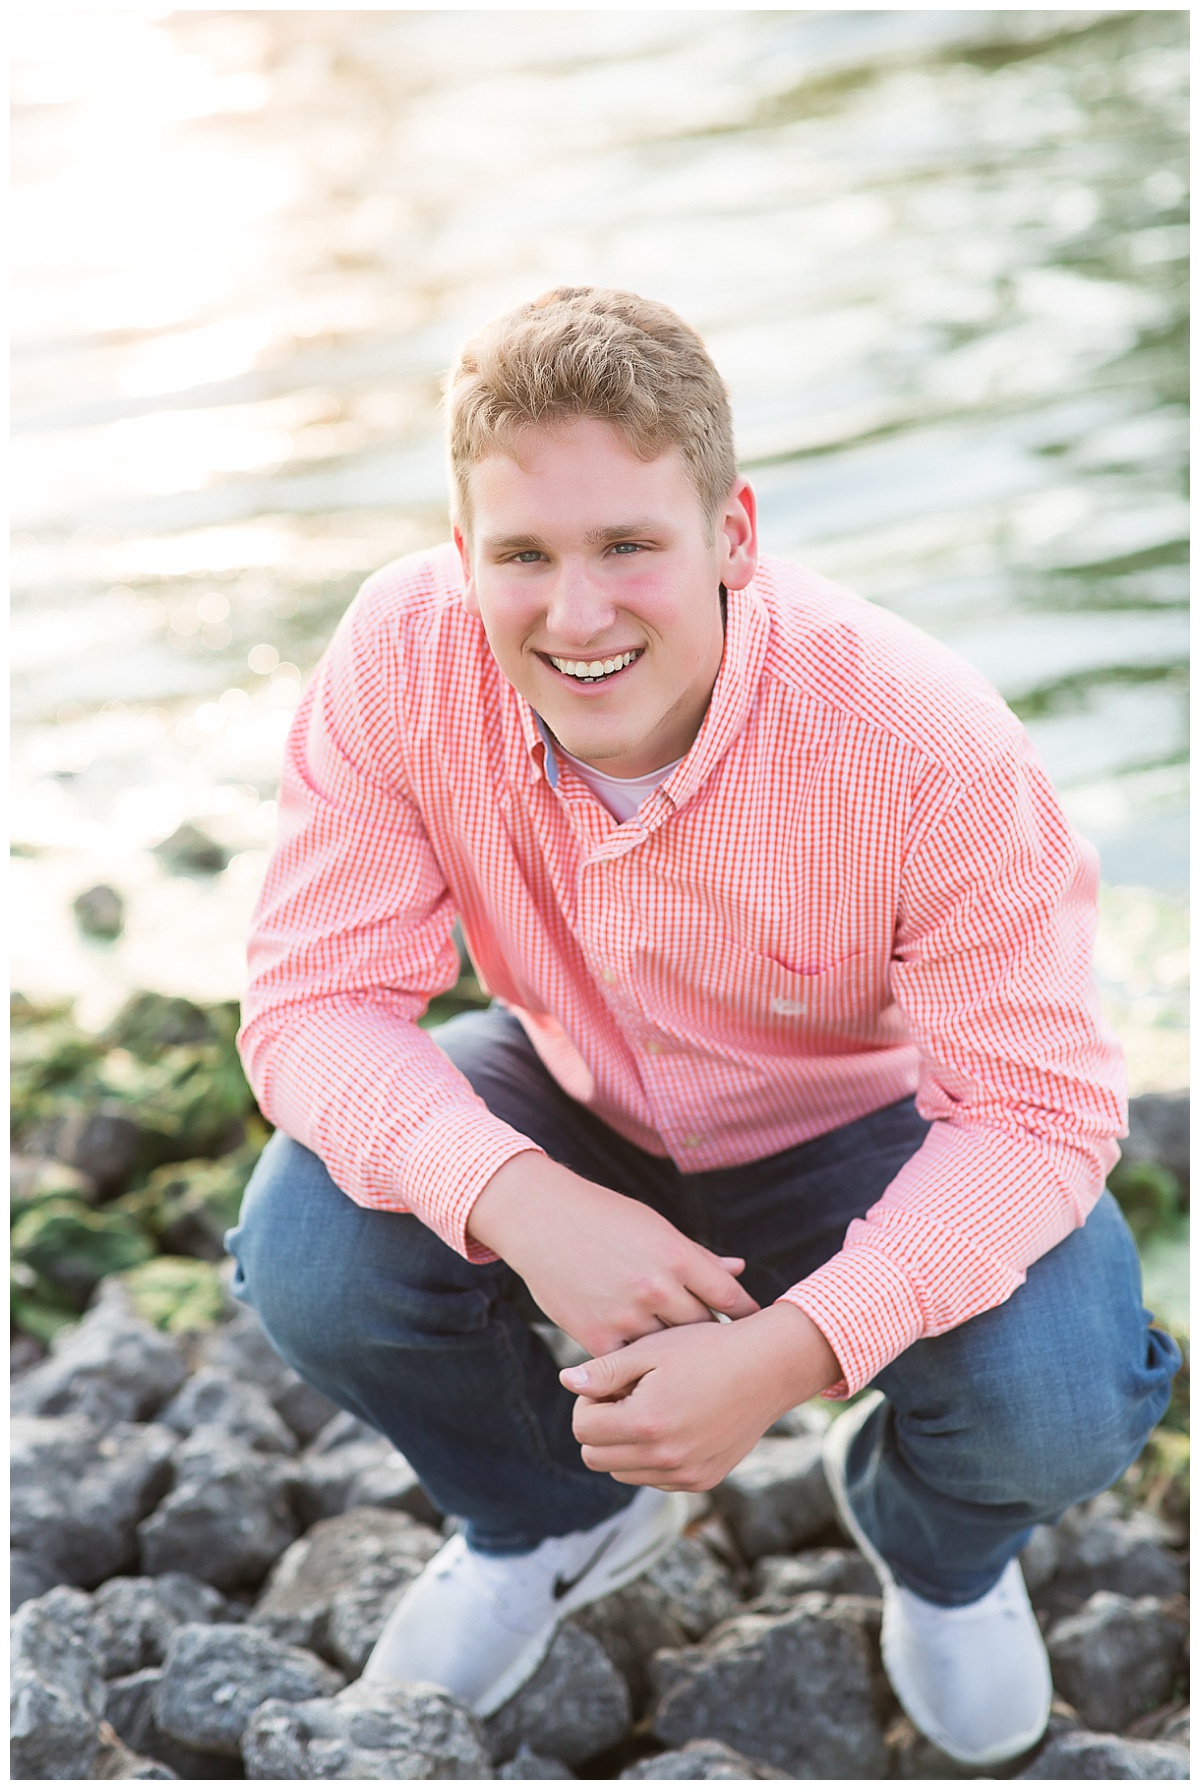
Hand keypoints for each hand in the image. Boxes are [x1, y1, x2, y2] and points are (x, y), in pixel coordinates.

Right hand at [467, 1151, 759, 1357]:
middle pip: (702, 1327)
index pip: (730, 1297)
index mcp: (677, 1256)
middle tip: (721, 1349)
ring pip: (669, 1350)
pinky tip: (643, 1366)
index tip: (753, 1326)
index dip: (745, 1314)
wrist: (539, 1220)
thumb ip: (696, 1256)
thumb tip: (739, 1270)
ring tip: (686, 1362)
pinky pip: (631, 1363)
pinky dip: (638, 1364)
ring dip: (675, 1354)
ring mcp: (626, 1316)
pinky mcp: (596, 1338)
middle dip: (710, 1336)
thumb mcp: (655, 1227)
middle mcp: (657, 1288)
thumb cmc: (604, 1218)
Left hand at [561, 1301, 839, 1491]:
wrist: (769, 1367)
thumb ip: (606, 1370)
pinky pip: (655, 1479)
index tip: (612, 1380)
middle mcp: (664, 1458)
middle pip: (596, 1458)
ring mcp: (685, 1474)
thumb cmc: (709, 1348)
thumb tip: (566, 1381)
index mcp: (646, 1422)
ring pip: (623, 1473)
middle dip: (600, 1426)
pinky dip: (651, 1458)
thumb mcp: (653, 1348)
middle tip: (626, 1394)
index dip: (588, 1400)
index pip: (582, 1428)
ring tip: (650, 1406)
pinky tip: (673, 1422)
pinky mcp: (702, 1481)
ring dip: (623, 1444)